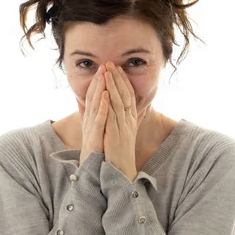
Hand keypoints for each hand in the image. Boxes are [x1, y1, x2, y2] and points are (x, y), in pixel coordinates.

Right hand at [78, 65, 108, 164]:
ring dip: (99, 89)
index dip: (100, 82)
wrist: (96, 170)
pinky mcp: (95, 137)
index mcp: (92, 119)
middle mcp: (90, 121)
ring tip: (104, 75)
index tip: (105, 68)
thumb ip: (100, 117)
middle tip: (104, 65)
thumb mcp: (99, 130)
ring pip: (95, 105)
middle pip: (94, 97)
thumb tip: (99, 107)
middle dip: (99, 81)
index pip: (96, 96)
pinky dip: (102, 107)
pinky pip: (99, 120)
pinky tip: (105, 96)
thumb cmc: (99, 150)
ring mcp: (92, 128)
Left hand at [103, 62, 145, 181]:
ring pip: (118, 102)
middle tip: (111, 63)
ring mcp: (122, 127)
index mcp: (130, 119)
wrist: (121, 171)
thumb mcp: (122, 132)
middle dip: (118, 78)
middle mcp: (128, 121)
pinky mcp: (114, 135)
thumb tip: (119, 108)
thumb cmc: (119, 152)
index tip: (118, 68)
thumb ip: (121, 119)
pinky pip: (112, 116)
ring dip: (113, 86)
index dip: (123, 81)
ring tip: (107, 72)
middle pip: (124, 95)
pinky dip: (108, 103)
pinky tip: (104, 93)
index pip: (128, 96)